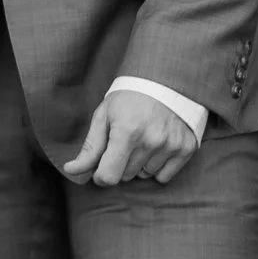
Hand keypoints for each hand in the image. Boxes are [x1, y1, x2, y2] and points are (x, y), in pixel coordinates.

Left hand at [62, 87, 201, 188]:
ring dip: (140, 164)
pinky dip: (158, 167)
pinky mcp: (186, 148)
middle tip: (125, 141)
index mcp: (126, 132)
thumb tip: (71, 171)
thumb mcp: (104, 116)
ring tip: (143, 139)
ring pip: (145, 175)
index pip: (109, 176)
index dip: (100, 175)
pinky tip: (157, 146)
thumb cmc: (128, 100)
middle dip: (121, 164)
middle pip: (126, 176)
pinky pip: (164, 176)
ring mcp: (171, 145)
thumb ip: (89, 148)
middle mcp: (151, 140)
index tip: (101, 166)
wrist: (164, 81)